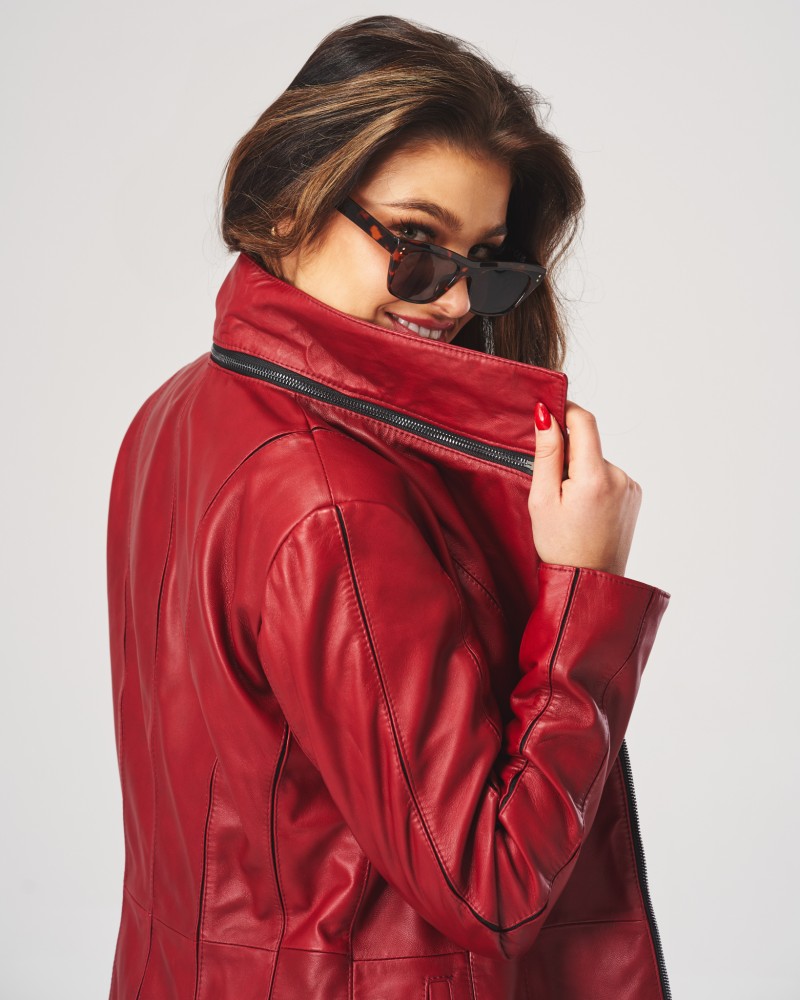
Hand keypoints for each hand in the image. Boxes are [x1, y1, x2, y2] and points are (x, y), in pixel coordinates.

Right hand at [528, 399, 641, 576]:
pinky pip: (607, 476)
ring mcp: (630, 486)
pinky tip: (584, 510)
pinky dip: (592, 484)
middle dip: (566, 455)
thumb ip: (547, 454)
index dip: (564, 410)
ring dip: (579, 472)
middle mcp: (619, 476)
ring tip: (569, 507)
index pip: (584, 421)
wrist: (588, 583)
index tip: (546, 414)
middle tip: (551, 488)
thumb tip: (546, 415)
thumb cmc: (560, 546)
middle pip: (588, 444)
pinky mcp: (634, 495)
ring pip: (595, 461)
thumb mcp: (542, 499)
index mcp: (595, 476)